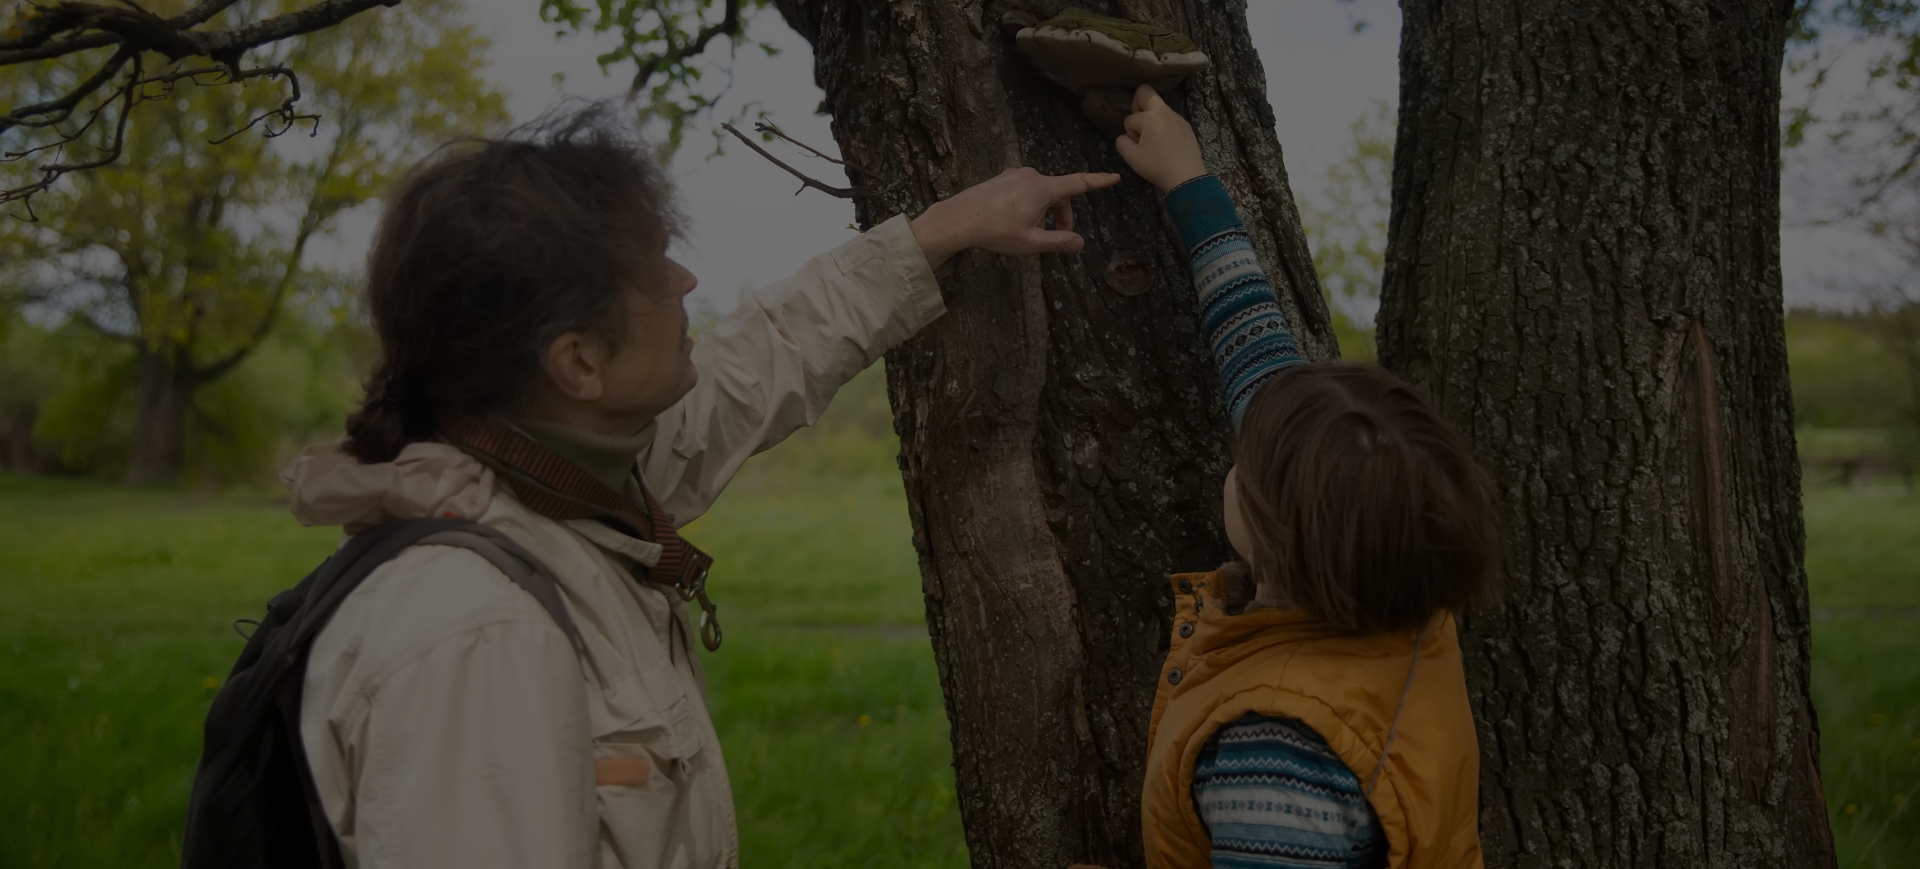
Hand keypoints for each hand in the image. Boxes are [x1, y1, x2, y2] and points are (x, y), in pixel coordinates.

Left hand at [910, 167, 1122, 267]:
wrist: (958, 219)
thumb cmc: (995, 231)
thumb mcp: (1031, 243)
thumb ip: (1059, 241)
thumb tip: (1080, 242)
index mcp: (1043, 188)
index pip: (1079, 183)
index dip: (1099, 181)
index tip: (1114, 177)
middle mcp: (1031, 176)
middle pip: (1058, 194)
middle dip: (1062, 215)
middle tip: (1055, 239)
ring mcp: (1015, 175)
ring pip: (1040, 194)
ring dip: (1042, 212)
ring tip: (1027, 234)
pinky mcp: (1002, 179)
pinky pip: (1024, 191)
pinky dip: (1028, 206)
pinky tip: (1013, 224)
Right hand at [1114, 85, 1207, 193]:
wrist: (1186, 178)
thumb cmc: (1157, 166)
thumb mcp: (1131, 157)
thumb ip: (1122, 141)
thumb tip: (1128, 136)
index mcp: (1150, 117)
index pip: (1130, 119)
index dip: (1130, 132)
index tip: (1139, 146)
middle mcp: (1165, 111)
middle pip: (1146, 92)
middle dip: (1138, 105)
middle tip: (1141, 125)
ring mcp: (1178, 117)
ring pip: (1159, 108)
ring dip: (1152, 120)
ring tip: (1156, 142)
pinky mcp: (1186, 126)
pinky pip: (1170, 119)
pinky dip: (1165, 127)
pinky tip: (1168, 145)